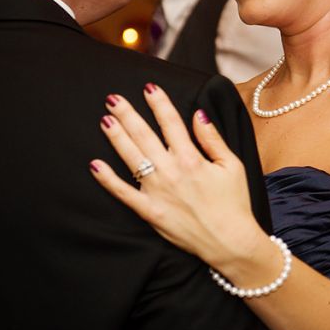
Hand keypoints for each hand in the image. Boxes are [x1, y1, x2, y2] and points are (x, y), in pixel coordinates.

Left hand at [89, 84, 267, 268]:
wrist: (230, 242)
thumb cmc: (234, 203)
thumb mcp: (231, 165)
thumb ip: (212, 138)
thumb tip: (198, 113)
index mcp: (191, 158)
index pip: (170, 122)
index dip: (158, 102)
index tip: (148, 87)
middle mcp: (171, 171)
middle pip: (144, 135)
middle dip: (127, 114)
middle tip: (113, 98)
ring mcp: (157, 192)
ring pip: (131, 158)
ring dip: (116, 137)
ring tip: (105, 120)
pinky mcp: (150, 212)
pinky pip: (124, 193)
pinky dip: (108, 180)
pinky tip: (96, 165)